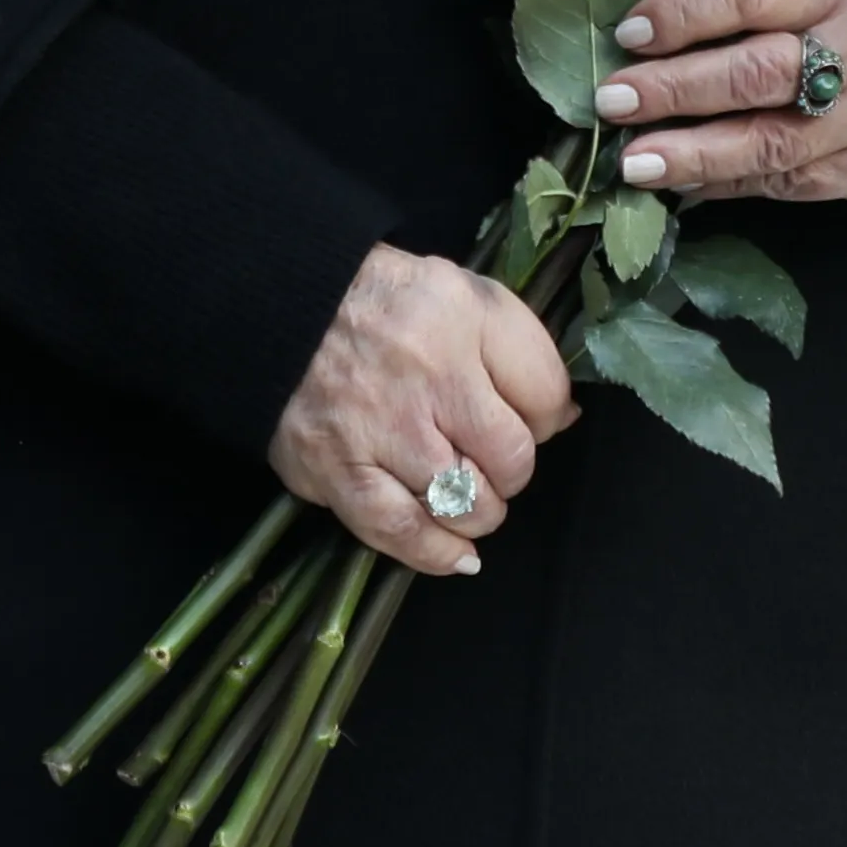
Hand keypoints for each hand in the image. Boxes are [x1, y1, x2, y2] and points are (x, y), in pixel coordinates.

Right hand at [272, 247, 580, 579]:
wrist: (282, 305)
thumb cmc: (383, 303)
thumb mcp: (462, 292)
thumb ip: (518, 346)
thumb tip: (563, 418)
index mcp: (462, 318)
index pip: (546, 393)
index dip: (549, 417)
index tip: (529, 420)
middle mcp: (424, 374)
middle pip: (511, 458)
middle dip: (512, 470)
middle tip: (490, 460)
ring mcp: (379, 428)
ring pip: (465, 502)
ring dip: (479, 511)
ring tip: (468, 496)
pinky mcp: (336, 468)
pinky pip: (400, 531)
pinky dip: (435, 552)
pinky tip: (456, 554)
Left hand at [587, 0, 846, 205]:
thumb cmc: (837, 14)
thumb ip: (738, 2)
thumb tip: (639, 41)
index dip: (688, 14)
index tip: (630, 34)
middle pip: (761, 74)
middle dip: (678, 91)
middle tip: (614, 101)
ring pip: (774, 143)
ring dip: (695, 155)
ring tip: (635, 163)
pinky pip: (788, 182)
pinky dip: (728, 183)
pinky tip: (682, 182)